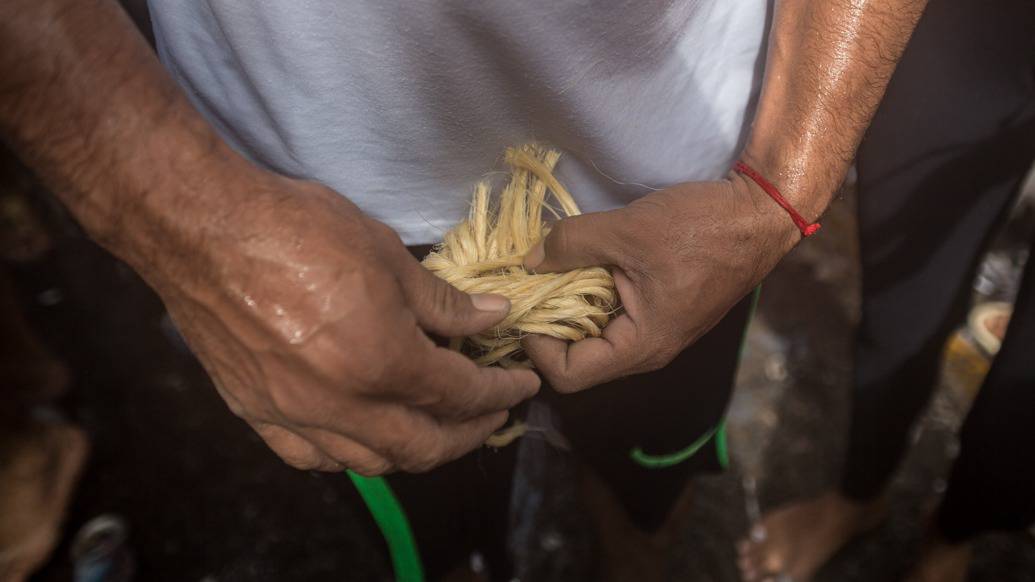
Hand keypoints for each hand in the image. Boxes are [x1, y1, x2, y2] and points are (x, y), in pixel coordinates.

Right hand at [151, 172, 539, 474]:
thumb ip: (444, 301)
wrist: (202, 229)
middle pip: (423, 446)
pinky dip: (351, 455)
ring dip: (416, 449)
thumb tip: (491, 317)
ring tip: (437, 424)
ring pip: (371, 462)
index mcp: (381, 361)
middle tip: (492, 413)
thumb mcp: (386, 254)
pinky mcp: (256, 413)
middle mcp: (341, 404)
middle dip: (470, 433)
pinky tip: (364, 434)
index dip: (500, 391)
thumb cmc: (296, 230)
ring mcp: (294, 415)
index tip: (522, 382)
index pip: (460, 394)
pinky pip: (313, 458)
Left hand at [521, 174, 799, 391]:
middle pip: (579, 359)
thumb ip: (571, 244)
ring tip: (556, 268)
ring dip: (570, 306)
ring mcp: (657, 332)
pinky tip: (585, 262)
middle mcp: (649, 350)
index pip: (569, 376)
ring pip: (595, 336)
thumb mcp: (627, 230)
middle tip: (531, 284)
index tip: (526, 304)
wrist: (759, 214)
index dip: (537, 346)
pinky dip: (592, 294)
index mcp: (643, 345)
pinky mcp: (661, 311)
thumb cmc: (701, 228)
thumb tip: (527, 261)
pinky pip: (614, 316)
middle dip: (549, 324)